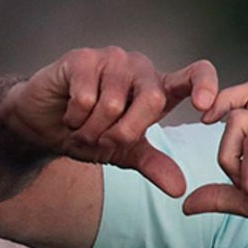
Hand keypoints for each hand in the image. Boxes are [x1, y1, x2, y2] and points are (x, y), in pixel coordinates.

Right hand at [0, 47, 217, 196]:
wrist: (41, 124)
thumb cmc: (88, 131)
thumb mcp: (125, 153)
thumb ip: (154, 165)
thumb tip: (180, 189)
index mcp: (157, 88)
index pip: (195, 74)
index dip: (206, 86)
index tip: (205, 110)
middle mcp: (139, 68)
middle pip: (151, 100)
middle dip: (123, 133)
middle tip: (103, 141)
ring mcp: (111, 59)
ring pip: (114, 103)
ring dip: (93, 129)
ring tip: (83, 130)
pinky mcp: (82, 58)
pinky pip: (86, 98)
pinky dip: (76, 118)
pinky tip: (69, 116)